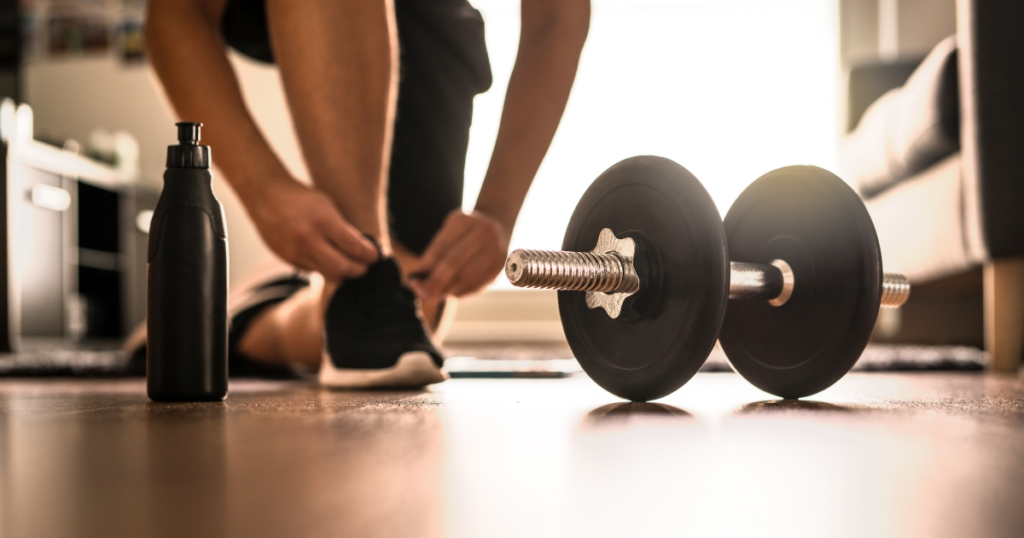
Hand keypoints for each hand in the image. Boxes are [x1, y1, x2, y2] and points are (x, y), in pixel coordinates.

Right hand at [243, 178, 378, 280]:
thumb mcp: (327, 205)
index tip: (376, 255)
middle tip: (366, 266)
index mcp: (323, 221)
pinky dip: (324, 267)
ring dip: (342, 272)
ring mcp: (296, 251)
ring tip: (350, 265)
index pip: (355, 247)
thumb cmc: (301, 197)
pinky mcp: (287, 259)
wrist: (265, 195)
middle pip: (343, 268)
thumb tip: (363, 250)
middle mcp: (309, 239)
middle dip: (359, 269)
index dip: (370, 255)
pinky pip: (312, 270)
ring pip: (328, 274)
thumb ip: (343, 229)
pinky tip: (328, 260)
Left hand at [406, 210, 509, 298]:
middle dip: (435, 282)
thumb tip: (418, 278)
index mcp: (465, 220)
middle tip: (421, 294)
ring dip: (447, 291)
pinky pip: (477, 285)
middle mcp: (484, 232)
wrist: (498, 224)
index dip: (426, 267)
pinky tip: (450, 294)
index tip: (413, 281)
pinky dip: (461, 293)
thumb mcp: (449, 231)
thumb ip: (435, 252)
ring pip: (466, 278)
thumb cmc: (464, 232)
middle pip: (454, 263)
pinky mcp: (501, 266)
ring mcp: (496, 249)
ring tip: (433, 296)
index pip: (441, 248)